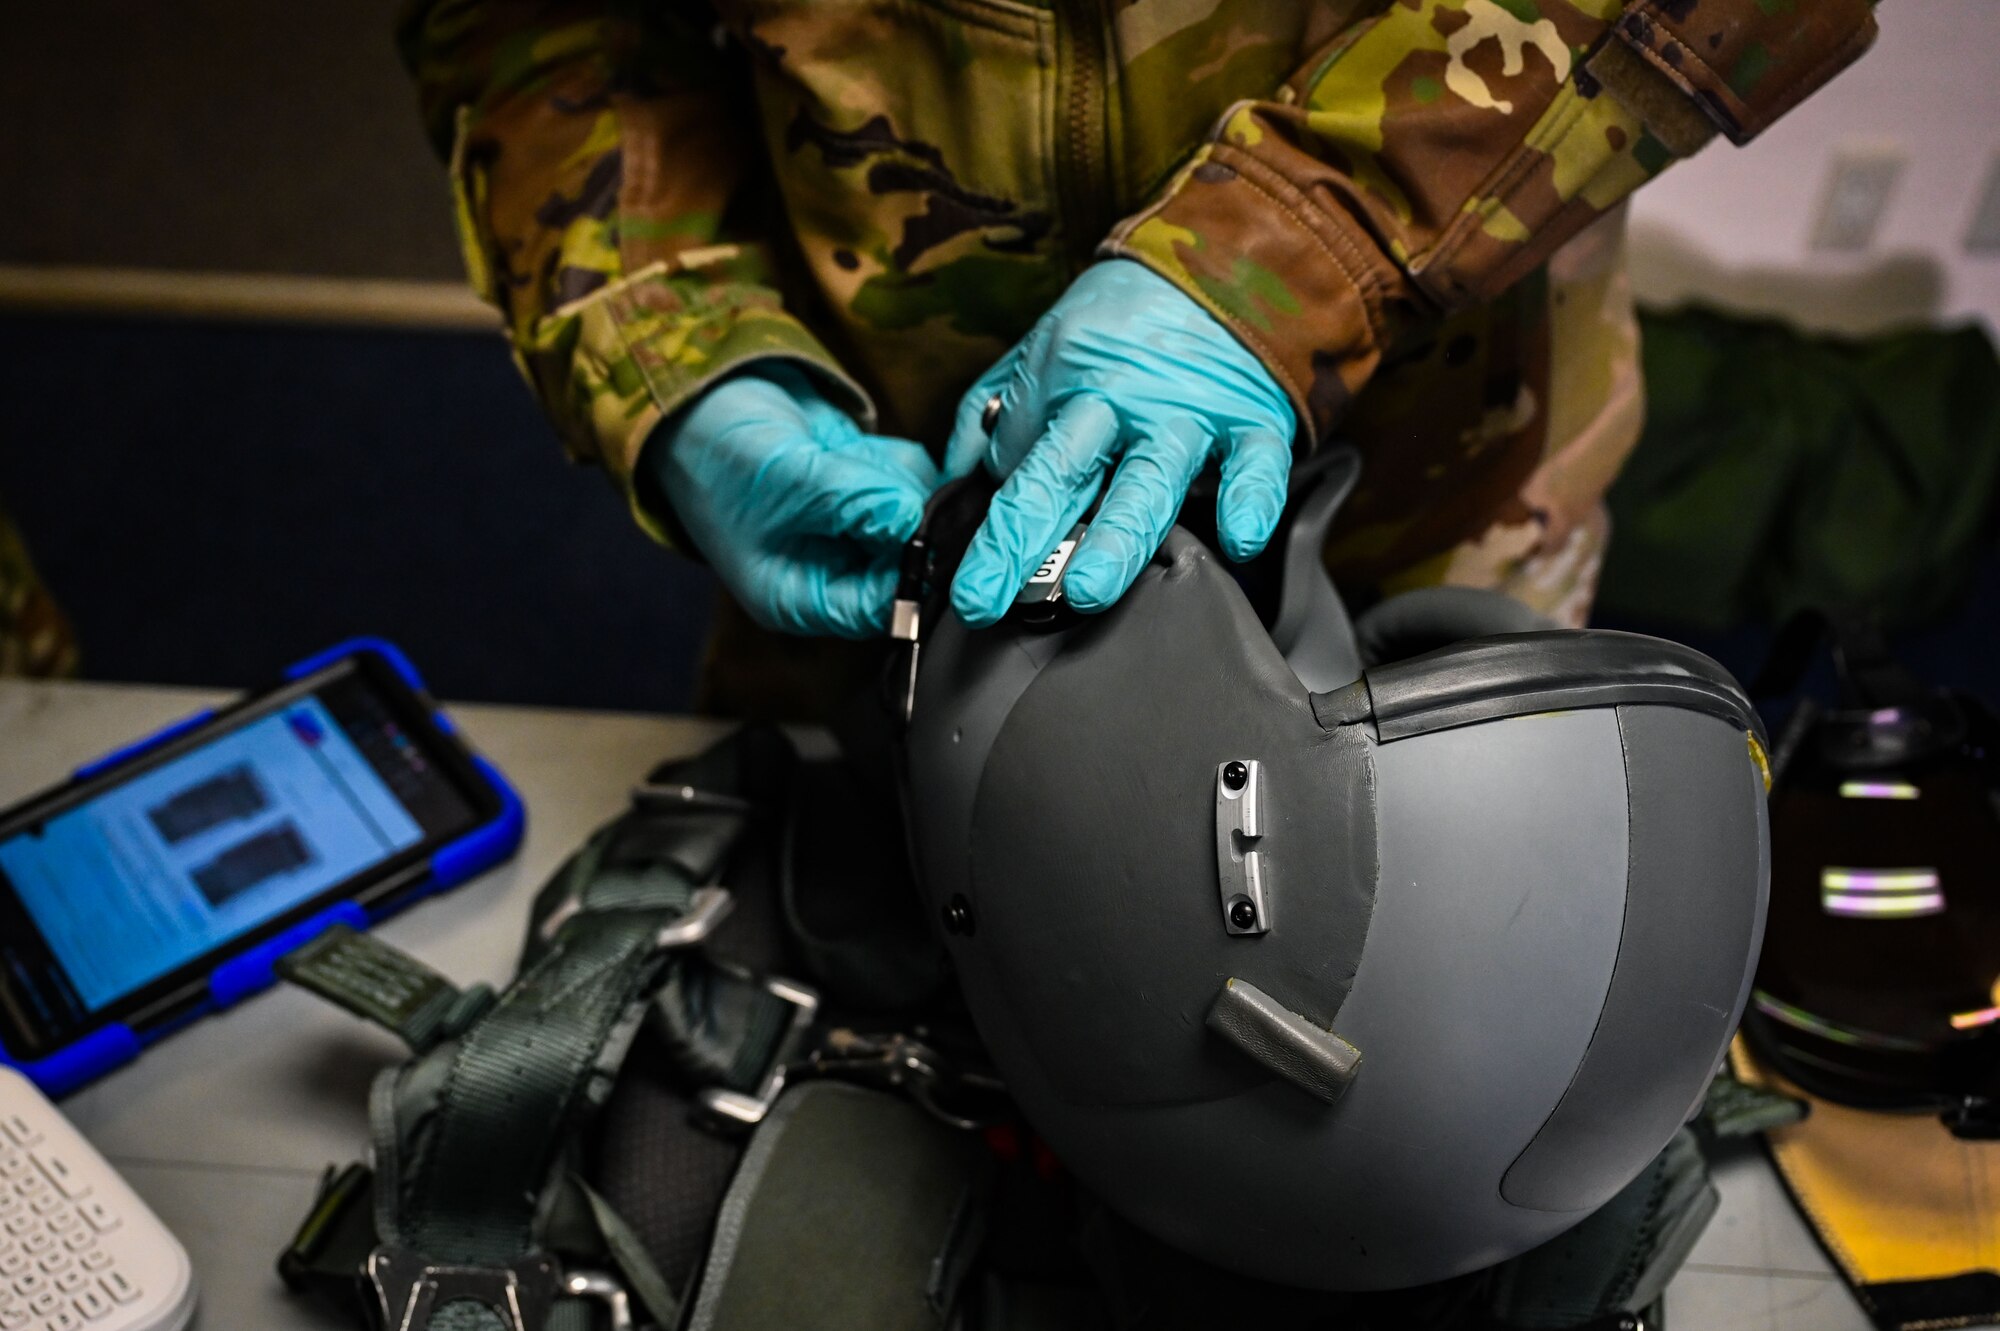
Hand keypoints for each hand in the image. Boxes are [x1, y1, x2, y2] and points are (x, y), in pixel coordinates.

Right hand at [648, 365, 938, 637]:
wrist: (704, 398)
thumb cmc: (718, 455)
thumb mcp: (784, 480)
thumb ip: (851, 501)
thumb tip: (911, 517)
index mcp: (799, 595)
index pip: (877, 607)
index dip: (910, 574)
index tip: (925, 530)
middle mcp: (830, 570)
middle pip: (905, 564)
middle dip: (912, 523)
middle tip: (898, 485)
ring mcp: (851, 529)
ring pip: (916, 520)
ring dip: (904, 486)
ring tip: (856, 459)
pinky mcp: (864, 489)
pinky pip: (909, 483)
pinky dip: (899, 462)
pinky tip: (863, 447)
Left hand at [942, 259, 1294, 626]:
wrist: (1222, 262)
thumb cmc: (1124, 319)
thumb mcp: (1041, 346)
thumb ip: (991, 414)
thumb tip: (954, 481)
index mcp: (1060, 381)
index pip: (1014, 463)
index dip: (988, 530)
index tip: (970, 589)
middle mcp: (1117, 398)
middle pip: (1062, 472)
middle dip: (1021, 535)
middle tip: (990, 594)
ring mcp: (1185, 413)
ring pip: (1148, 479)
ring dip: (1117, 535)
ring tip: (1088, 588)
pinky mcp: (1252, 421)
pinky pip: (1255, 465)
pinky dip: (1249, 497)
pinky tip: (1238, 538)